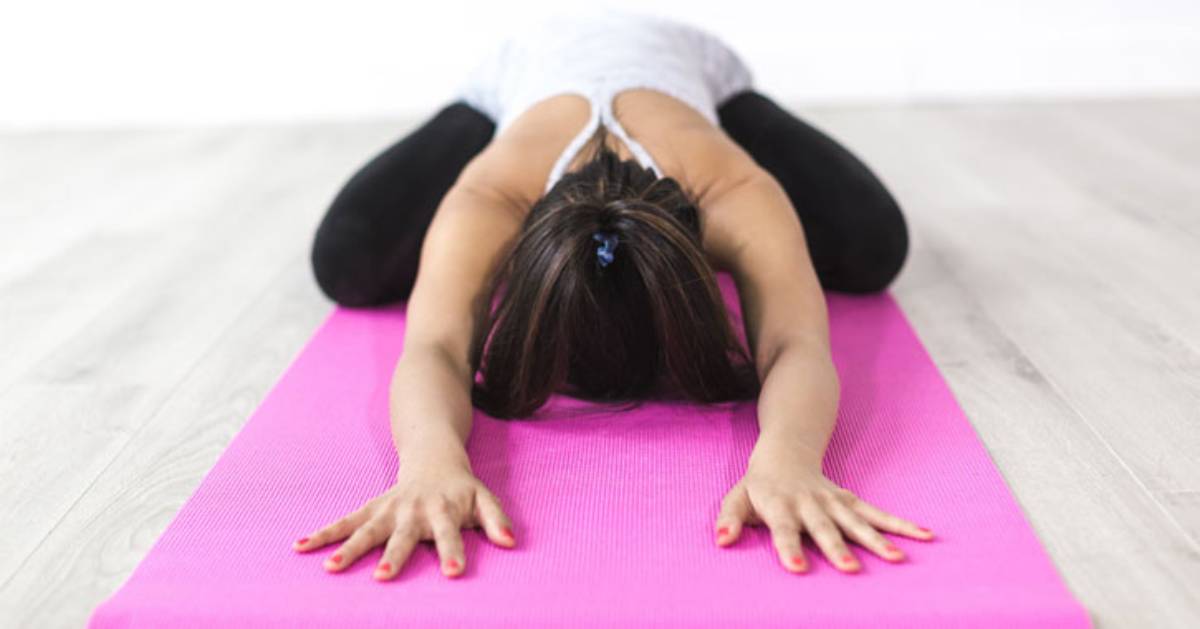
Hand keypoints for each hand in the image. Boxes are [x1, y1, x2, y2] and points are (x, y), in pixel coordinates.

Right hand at [291, 460, 515, 579]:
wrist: (434, 456)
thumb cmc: (461, 488)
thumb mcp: (484, 498)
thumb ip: (496, 519)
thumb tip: (510, 543)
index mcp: (443, 510)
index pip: (450, 535)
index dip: (452, 553)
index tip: (452, 574)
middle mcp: (412, 511)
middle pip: (402, 536)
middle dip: (393, 556)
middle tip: (382, 577)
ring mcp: (387, 510)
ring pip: (365, 529)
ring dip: (348, 548)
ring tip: (331, 567)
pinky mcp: (369, 509)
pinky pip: (344, 522)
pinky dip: (322, 534)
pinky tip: (299, 546)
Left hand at [714, 447, 933, 573]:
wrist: (785, 452)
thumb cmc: (759, 486)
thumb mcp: (737, 498)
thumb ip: (730, 519)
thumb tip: (722, 541)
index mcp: (780, 505)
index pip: (783, 529)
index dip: (789, 548)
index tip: (798, 569)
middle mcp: (810, 503)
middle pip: (825, 527)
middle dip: (838, 548)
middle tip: (852, 571)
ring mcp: (834, 501)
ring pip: (857, 520)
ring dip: (877, 539)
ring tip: (897, 559)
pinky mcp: (851, 501)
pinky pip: (877, 513)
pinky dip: (901, 524)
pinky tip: (925, 535)